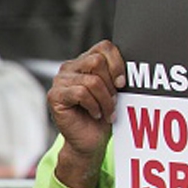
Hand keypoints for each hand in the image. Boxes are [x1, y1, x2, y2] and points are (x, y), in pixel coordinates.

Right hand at [47, 39, 125, 187]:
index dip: (118, 64)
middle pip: (97, 61)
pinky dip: (94, 106)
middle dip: (111, 84)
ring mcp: (60, 80)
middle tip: (113, 100)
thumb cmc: (105, 114)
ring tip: (107, 111)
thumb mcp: (116, 91)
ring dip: (105, 99)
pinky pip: (81, 93)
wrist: (91, 140)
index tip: (123, 83)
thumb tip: (132, 66)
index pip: (105, 47)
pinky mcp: (55, 95)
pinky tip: (95, 114)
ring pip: (92, 80)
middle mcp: (70, 67)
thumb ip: (117, 74)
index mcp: (86, 61)